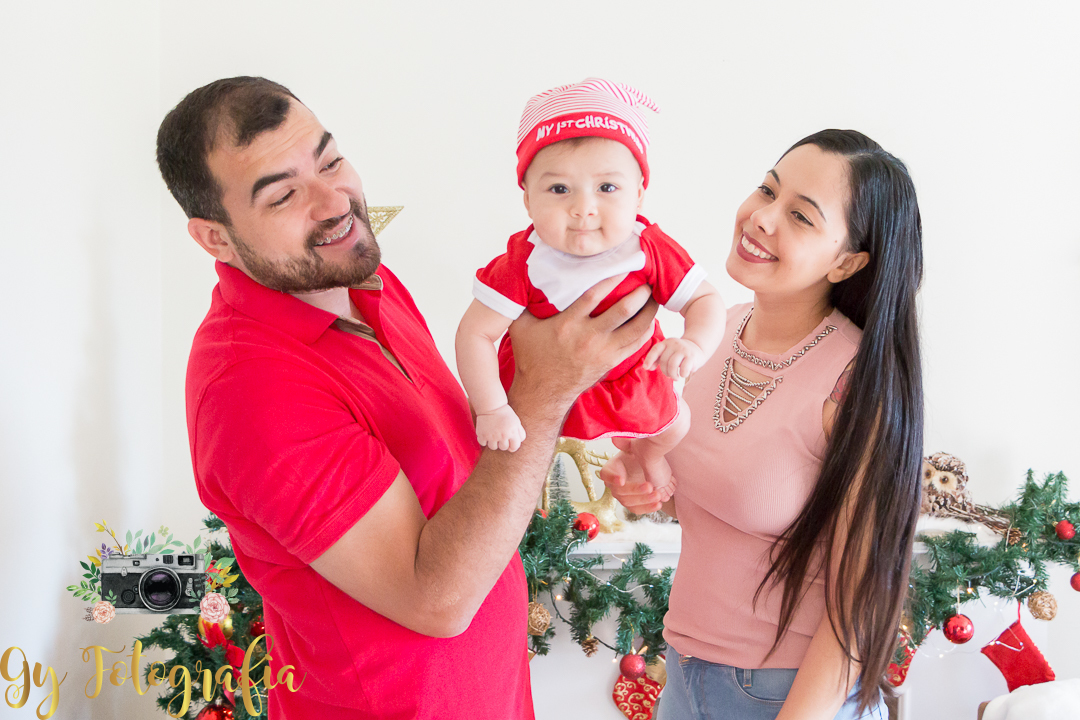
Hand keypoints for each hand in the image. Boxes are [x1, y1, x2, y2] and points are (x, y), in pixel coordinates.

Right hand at [475, 405, 525, 451]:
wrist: (491, 405)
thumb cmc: (505, 414)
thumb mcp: (517, 422)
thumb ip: (520, 433)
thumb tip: (519, 442)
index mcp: (512, 432)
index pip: (514, 447)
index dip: (513, 446)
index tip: (510, 444)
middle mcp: (502, 436)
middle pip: (503, 448)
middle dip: (503, 443)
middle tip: (501, 435)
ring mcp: (492, 436)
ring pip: (493, 447)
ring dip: (493, 442)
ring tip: (493, 434)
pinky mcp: (482, 435)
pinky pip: (483, 443)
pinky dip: (484, 439)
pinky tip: (486, 433)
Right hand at [508, 275, 657, 406]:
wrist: (541, 392)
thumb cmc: (531, 356)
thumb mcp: (522, 326)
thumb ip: (523, 303)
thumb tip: (520, 278)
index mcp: (567, 323)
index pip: (595, 295)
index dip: (612, 278)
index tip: (624, 267)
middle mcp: (588, 337)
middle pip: (623, 311)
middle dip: (639, 294)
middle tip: (647, 282)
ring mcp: (602, 352)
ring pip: (636, 329)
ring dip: (648, 312)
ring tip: (654, 299)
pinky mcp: (610, 363)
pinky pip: (636, 345)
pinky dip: (646, 331)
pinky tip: (649, 321)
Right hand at [598, 438, 667, 514]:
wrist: (650, 466)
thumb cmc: (640, 454)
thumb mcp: (635, 447)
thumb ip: (627, 443)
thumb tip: (616, 438)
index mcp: (612, 468)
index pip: (605, 474)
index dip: (612, 477)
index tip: (621, 479)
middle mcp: (614, 484)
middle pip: (619, 491)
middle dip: (635, 490)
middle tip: (649, 486)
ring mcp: (623, 496)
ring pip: (628, 502)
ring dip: (643, 500)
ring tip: (658, 495)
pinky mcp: (633, 504)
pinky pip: (637, 510)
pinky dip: (647, 508)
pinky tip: (658, 504)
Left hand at [643, 337, 704, 379]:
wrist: (697, 348)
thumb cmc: (678, 353)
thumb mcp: (667, 353)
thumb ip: (657, 359)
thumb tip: (648, 368)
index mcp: (666, 343)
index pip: (655, 350)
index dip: (649, 359)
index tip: (646, 368)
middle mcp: (674, 344)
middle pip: (664, 361)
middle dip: (665, 371)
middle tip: (670, 375)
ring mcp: (683, 349)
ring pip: (672, 365)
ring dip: (673, 375)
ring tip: (676, 377)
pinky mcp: (691, 356)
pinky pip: (684, 368)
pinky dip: (682, 374)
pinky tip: (683, 374)